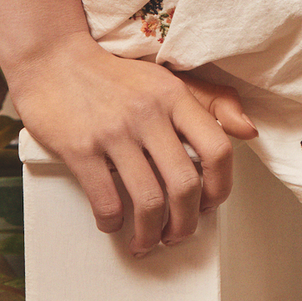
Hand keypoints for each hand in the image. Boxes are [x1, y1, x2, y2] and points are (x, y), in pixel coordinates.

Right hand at [8, 31, 258, 256]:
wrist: (54, 60)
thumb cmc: (113, 76)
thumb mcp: (166, 80)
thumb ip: (210, 101)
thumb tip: (248, 130)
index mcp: (174, 96)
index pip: (217, 149)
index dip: (220, 187)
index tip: (209, 204)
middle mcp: (149, 113)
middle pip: (185, 185)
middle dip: (185, 223)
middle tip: (177, 235)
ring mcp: (114, 131)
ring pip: (148, 200)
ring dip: (150, 232)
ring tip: (146, 240)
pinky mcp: (81, 148)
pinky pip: (107, 201)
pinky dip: (113, 222)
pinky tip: (113, 223)